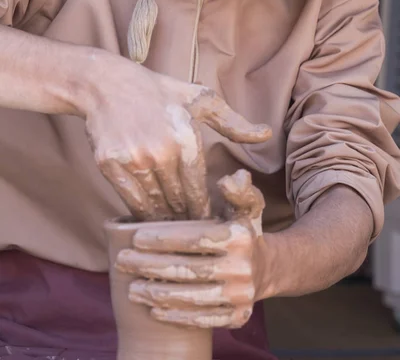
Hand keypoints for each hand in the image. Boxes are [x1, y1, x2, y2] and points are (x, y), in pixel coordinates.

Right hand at [85, 54, 271, 220]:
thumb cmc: (158, 90)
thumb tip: (265, 134)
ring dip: (163, 221)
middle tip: (191, 234)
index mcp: (187, 139)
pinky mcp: (110, 165)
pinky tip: (147, 219)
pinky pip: (130, 201)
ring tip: (171, 232)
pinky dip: (140, 213)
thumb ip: (234, 123)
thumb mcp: (200, 99)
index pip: (199, 192)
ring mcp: (134, 161)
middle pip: (177, 203)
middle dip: (186, 220)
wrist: (107, 84)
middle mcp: (161, 153)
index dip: (203, 212)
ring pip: (154, 206)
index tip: (208, 224)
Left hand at [115, 170, 265, 328]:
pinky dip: (177, 317)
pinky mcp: (238, 316)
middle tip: (122, 261)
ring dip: (158, 294)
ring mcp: (241, 295)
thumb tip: (228, 180)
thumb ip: (237, 190)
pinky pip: (203, 320)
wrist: (267, 268)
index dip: (163, 239)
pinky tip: (154, 310)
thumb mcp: (244, 206)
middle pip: (188, 269)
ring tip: (131, 289)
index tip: (135, 238)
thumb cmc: (241, 232)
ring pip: (192, 297)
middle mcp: (242, 267)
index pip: (195, 238)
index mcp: (239, 236)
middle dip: (150, 266)